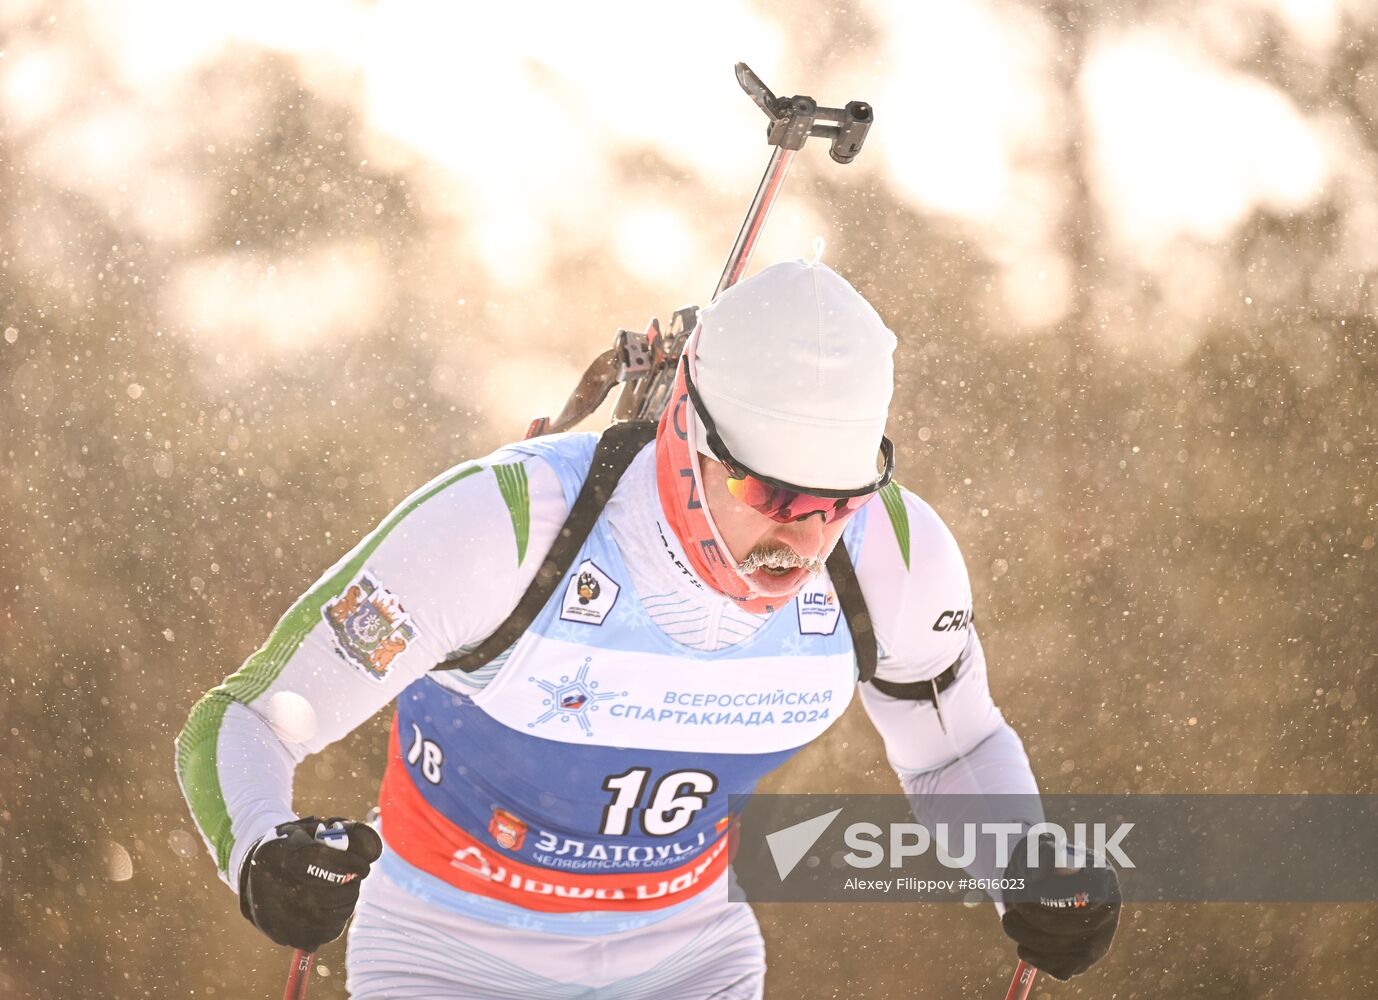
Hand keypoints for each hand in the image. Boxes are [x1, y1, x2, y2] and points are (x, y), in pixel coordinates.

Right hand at [239, 816, 382, 951]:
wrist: (256, 874)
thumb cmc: (293, 847)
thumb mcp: (311, 830)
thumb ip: (344, 832)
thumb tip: (374, 850)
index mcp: (277, 855)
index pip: (321, 863)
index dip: (350, 866)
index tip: (363, 867)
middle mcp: (271, 889)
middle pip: (329, 895)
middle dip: (351, 886)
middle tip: (355, 879)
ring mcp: (277, 917)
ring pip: (331, 917)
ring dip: (347, 902)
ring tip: (344, 890)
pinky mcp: (285, 936)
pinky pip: (326, 933)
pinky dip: (336, 920)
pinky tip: (331, 907)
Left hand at [1000, 832, 1120, 979]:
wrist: (1038, 882)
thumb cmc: (1039, 862)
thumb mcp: (1038, 847)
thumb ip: (1040, 854)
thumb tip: (1036, 876)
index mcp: (1103, 878)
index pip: (1082, 894)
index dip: (1051, 894)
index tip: (1027, 886)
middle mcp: (1108, 912)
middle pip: (1069, 924)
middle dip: (1032, 915)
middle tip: (1012, 907)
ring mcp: (1099, 940)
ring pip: (1061, 948)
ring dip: (1025, 936)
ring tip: (1009, 921)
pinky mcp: (1083, 961)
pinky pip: (1059, 968)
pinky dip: (1034, 957)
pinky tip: (1022, 942)